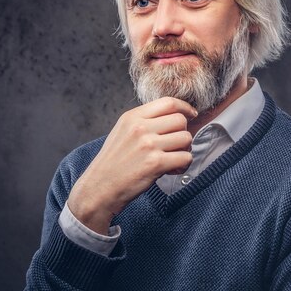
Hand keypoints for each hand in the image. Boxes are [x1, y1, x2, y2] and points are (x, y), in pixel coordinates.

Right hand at [66, 97, 196, 234]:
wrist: (99, 188)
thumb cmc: (113, 162)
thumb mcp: (123, 131)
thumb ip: (145, 121)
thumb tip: (175, 116)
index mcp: (132, 116)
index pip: (168, 102)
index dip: (184, 108)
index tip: (191, 115)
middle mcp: (140, 127)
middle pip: (180, 120)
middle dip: (183, 133)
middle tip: (175, 146)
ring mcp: (148, 145)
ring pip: (186, 138)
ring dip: (184, 150)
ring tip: (173, 159)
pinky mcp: (155, 163)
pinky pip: (185, 158)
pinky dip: (183, 165)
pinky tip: (172, 170)